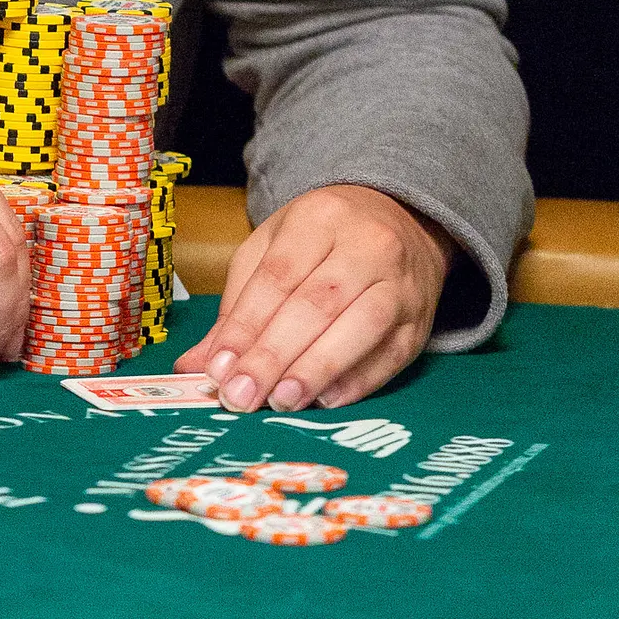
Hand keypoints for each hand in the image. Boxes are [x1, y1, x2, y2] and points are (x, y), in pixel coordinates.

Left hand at [172, 185, 452, 412]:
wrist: (401, 220)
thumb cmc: (324, 238)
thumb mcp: (272, 248)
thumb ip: (236, 304)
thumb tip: (197, 363)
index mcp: (319, 217)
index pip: (278, 275)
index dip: (246, 325)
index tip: (220, 367)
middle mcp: (367, 246)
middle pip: (317, 303)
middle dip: (274, 355)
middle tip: (241, 395)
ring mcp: (400, 284)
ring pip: (362, 327)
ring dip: (316, 370)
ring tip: (280, 401)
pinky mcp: (420, 321)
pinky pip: (392, 355)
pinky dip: (357, 382)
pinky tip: (325, 400)